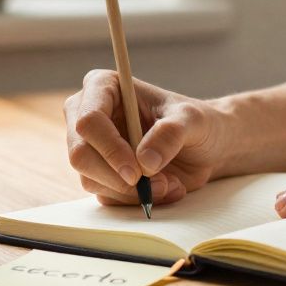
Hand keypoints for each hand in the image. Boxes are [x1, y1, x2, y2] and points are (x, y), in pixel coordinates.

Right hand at [64, 70, 232, 205]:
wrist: (204, 148)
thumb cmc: (196, 123)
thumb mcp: (192, 120)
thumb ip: (170, 134)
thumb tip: (144, 162)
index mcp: (104, 86)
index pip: (89, 120)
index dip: (110, 148)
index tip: (137, 171)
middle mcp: (88, 114)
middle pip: (80, 154)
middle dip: (118, 177)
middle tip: (156, 184)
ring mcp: (92, 147)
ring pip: (91, 179)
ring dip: (133, 191)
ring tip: (169, 182)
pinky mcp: (100, 173)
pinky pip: (106, 195)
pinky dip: (136, 199)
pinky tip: (163, 188)